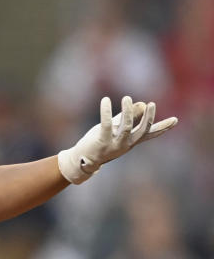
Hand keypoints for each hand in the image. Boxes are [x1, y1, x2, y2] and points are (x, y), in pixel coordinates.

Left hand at [57, 96, 177, 183]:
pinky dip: (106, 111)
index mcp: (131, 141)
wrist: (82, 160)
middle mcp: (126, 143)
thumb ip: (126, 118)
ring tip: (127, 98)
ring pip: (126, 127)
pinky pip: (106, 124)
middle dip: (148, 117)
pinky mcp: (102, 141)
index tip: (175, 120)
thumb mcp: (115, 130)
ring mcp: (114, 143)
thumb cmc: (100, 143)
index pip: (150, 134)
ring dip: (127, 112)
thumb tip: (141, 104)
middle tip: (152, 104)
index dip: (163, 127)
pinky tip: (105, 100)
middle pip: (142, 130)